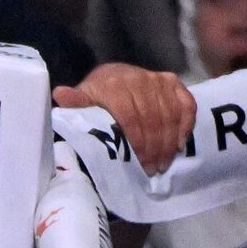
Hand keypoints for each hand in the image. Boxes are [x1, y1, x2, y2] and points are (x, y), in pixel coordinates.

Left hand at [60, 64, 196, 175]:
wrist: (110, 77)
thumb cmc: (94, 98)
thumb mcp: (82, 102)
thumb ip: (75, 103)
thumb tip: (60, 94)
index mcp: (114, 85)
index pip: (130, 118)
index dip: (136, 142)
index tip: (140, 164)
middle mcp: (139, 79)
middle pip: (152, 118)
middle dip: (154, 147)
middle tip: (154, 169)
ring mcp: (158, 79)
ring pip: (170, 114)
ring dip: (168, 141)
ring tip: (164, 163)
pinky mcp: (172, 81)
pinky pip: (186, 103)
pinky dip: (185, 124)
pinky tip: (179, 144)